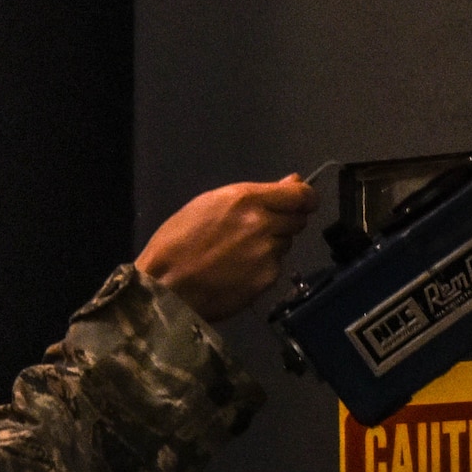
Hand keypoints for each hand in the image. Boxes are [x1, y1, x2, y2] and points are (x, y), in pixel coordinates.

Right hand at [136, 175, 318, 322]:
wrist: (165, 289)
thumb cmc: (176, 242)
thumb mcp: (209, 204)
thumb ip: (255, 195)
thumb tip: (291, 183)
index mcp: (246, 199)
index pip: (300, 195)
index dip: (306, 197)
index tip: (303, 201)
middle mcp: (264, 224)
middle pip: (298, 220)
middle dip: (284, 222)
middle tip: (257, 231)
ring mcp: (268, 254)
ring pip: (285, 244)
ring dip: (272, 245)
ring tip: (239, 254)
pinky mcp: (267, 280)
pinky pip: (275, 267)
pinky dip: (262, 268)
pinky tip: (237, 272)